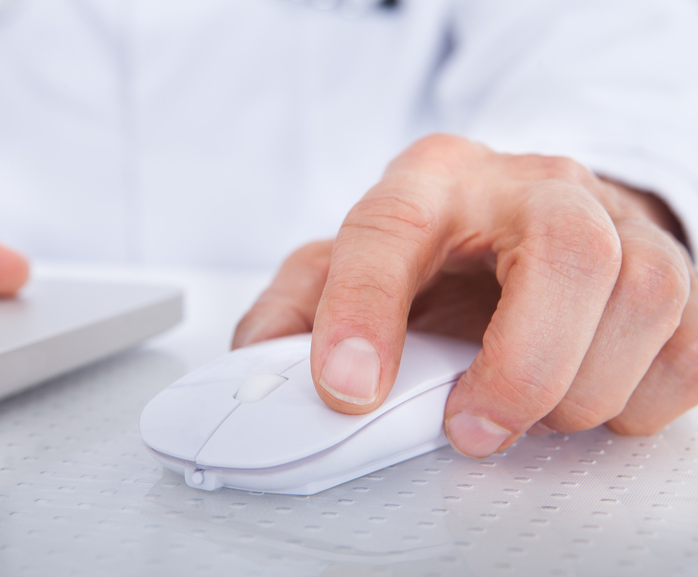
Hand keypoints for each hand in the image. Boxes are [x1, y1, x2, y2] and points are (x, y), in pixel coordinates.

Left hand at [233, 134, 696, 458]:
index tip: (346, 391)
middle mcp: (531, 186)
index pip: (392, 226)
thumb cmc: (430, 251)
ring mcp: (612, 220)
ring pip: (642, 294)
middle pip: (565, 253)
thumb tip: (263, 373)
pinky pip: (691, 337)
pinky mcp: (669, 266)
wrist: (518, 222)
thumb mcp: (341, 267)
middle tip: (472, 428)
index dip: (365, 310)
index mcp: (432, 182)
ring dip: (582, 388)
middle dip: (521, 366)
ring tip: (530, 413)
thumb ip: (292, 311)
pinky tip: (591, 401)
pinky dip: (642, 396)